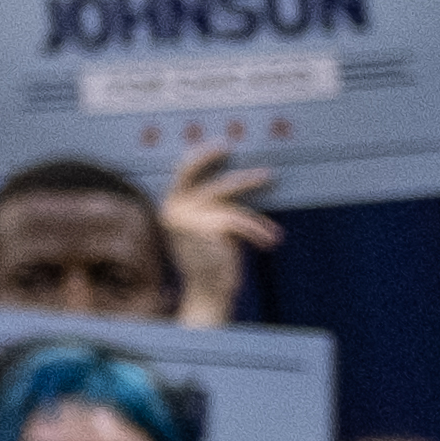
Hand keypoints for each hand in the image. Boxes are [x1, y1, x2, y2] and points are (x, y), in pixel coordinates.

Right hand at [158, 145, 278, 324]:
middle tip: (238, 153)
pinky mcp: (205, 227)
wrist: (207, 294)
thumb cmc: (211, 264)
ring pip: (224, 195)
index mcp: (169, 208)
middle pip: (197, 173)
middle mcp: (172, 208)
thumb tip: (233, 181)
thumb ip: (207, 208)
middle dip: (217, 160)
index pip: (182, 173)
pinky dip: (257, 229)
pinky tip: (270, 240)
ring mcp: (186, 216)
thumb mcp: (204, 231)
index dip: (201, 157)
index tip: (220, 146)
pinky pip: (238, 219)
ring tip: (269, 196)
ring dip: (250, 195)